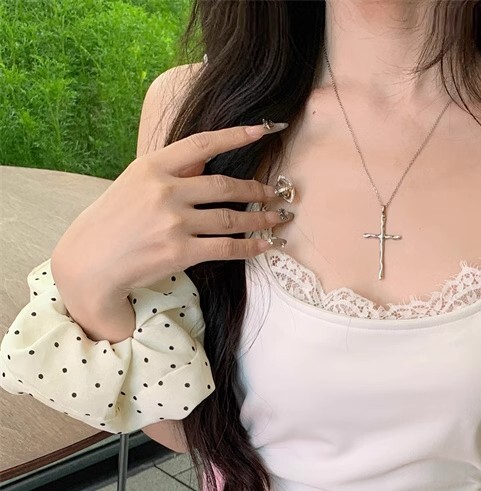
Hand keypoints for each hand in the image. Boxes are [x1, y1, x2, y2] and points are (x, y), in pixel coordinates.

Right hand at [51, 121, 289, 297]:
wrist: (92, 259)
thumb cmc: (115, 220)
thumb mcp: (135, 184)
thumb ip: (171, 174)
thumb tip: (207, 168)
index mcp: (153, 167)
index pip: (202, 144)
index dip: (235, 135)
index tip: (262, 130)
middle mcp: (166, 192)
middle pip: (225, 186)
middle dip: (256, 190)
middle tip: (274, 193)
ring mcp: (174, 223)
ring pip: (231, 219)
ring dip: (260, 219)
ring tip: (277, 218)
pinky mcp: (181, 253)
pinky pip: (226, 248)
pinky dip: (250, 247)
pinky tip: (264, 245)